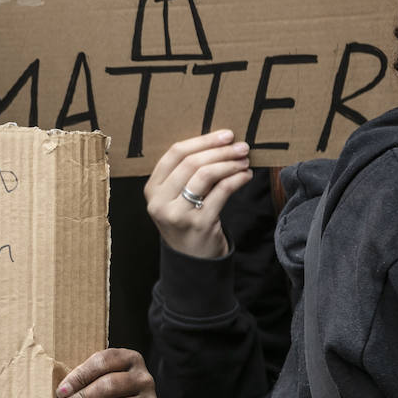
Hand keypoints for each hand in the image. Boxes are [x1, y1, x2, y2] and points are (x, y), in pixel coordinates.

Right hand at [145, 130, 251, 257]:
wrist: (192, 262)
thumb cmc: (186, 222)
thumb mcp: (174, 198)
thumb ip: (185, 174)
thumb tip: (217, 143)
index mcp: (152, 189)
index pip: (175, 154)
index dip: (202, 141)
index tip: (224, 135)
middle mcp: (160, 201)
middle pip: (191, 162)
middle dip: (220, 150)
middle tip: (241, 146)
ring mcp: (179, 214)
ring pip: (206, 175)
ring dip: (230, 163)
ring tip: (244, 160)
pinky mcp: (200, 223)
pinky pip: (222, 192)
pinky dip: (237, 179)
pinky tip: (245, 176)